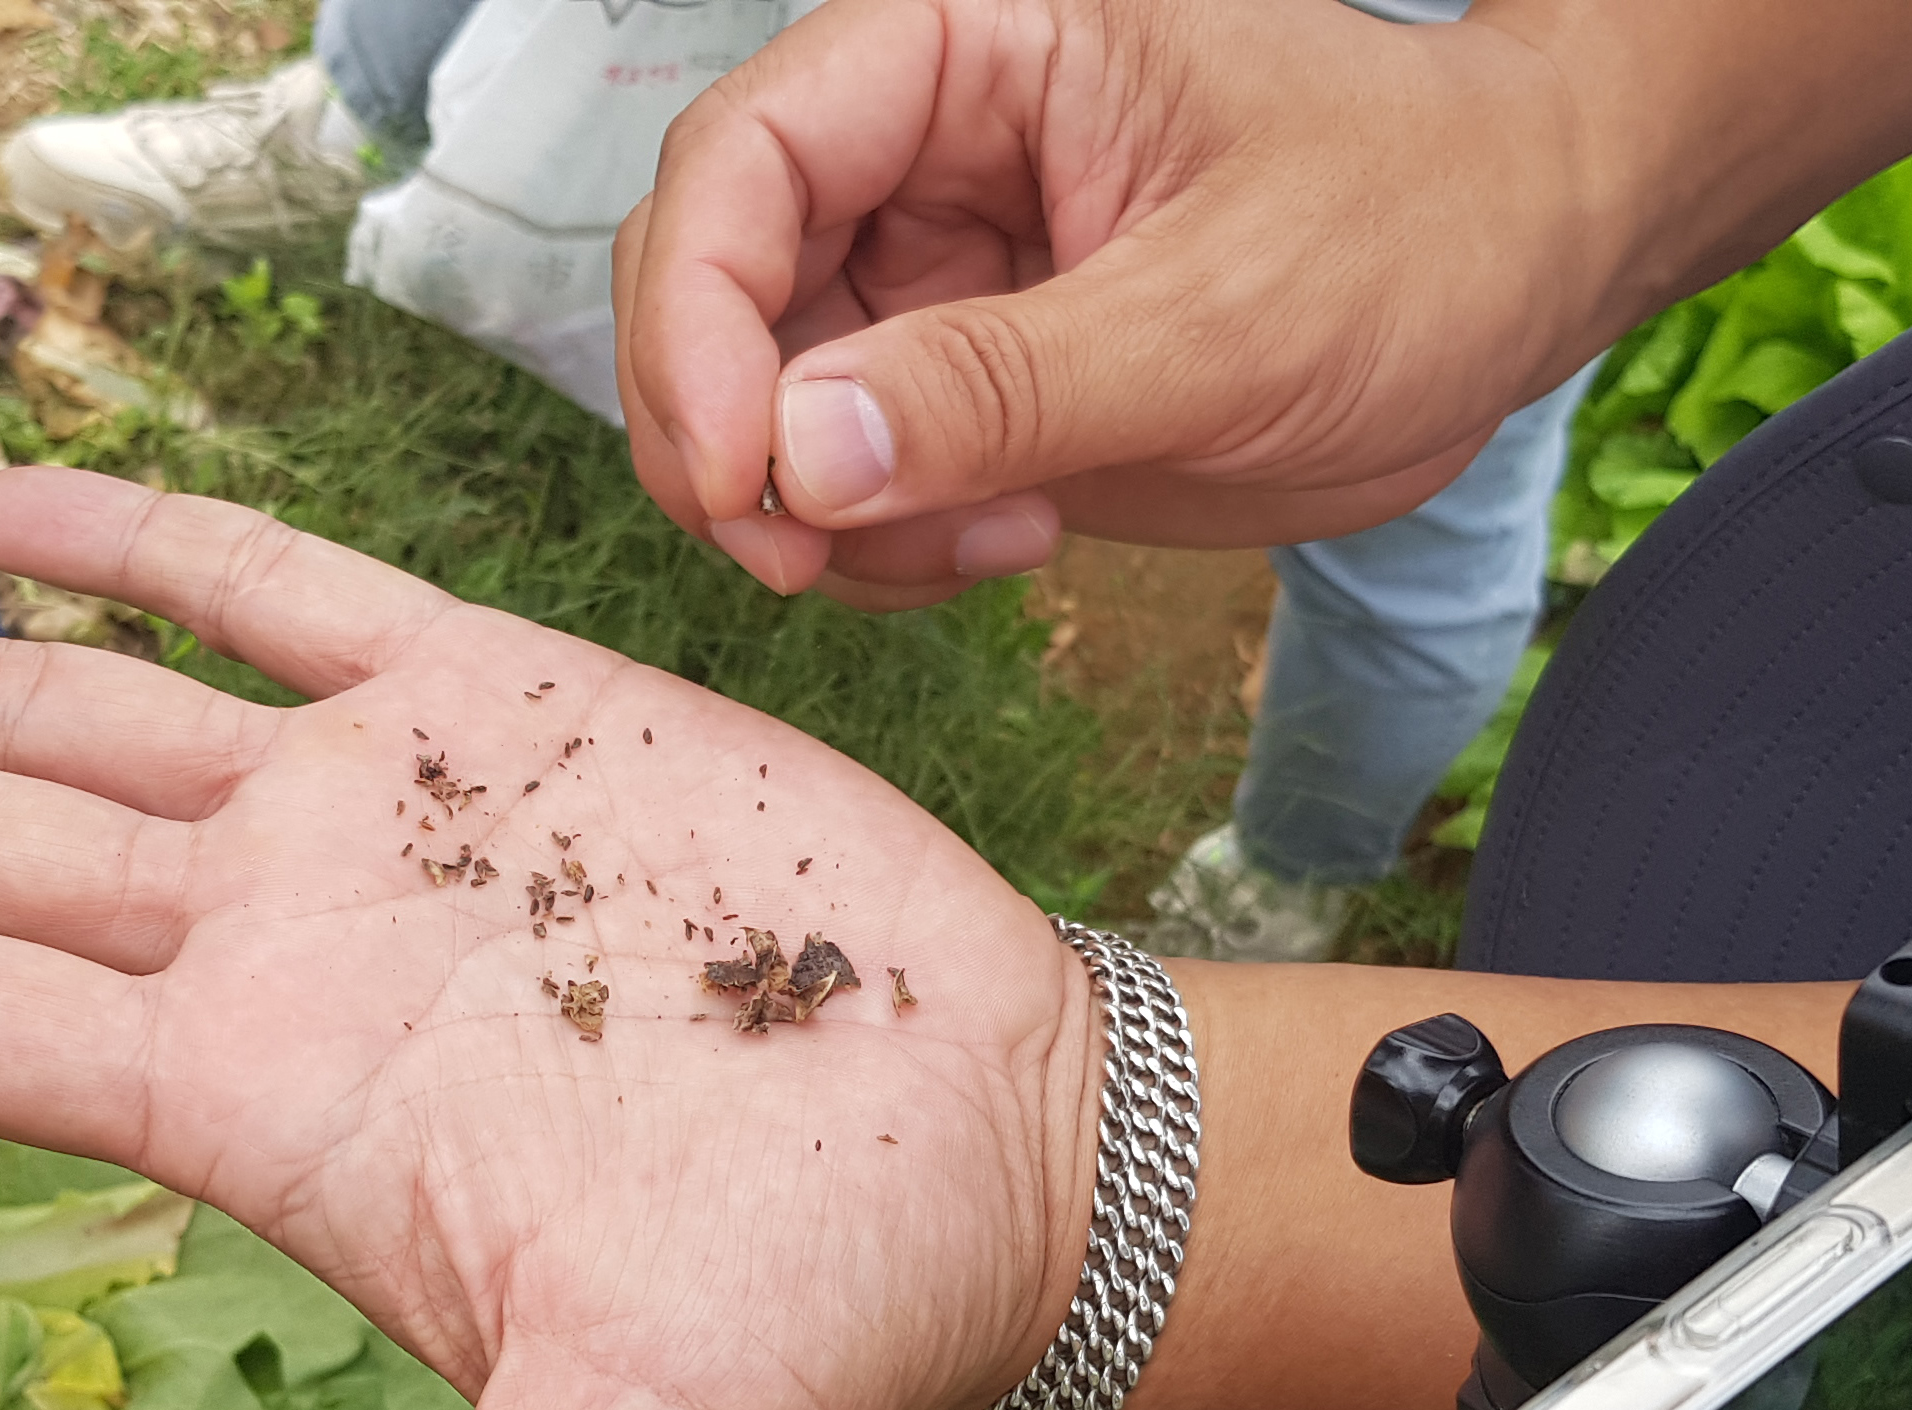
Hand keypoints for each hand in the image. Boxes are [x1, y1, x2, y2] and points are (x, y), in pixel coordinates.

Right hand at [613, 0, 1603, 607]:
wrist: (1514, 278)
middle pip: (710, 285)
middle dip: (732, 441)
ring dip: (821, 518)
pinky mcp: (957, 386)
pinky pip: (843, 482)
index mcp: (972, 50)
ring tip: (985, 543)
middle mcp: (919, 156)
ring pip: (762, 407)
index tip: (740, 475)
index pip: (745, 156)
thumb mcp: (1225, 314)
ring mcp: (928, 277)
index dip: (696, 318)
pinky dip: (879, 547)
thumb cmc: (1418, 222)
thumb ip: (1006, 387)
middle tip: (803, 559)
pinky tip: (1005, 545)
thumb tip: (802, 456)